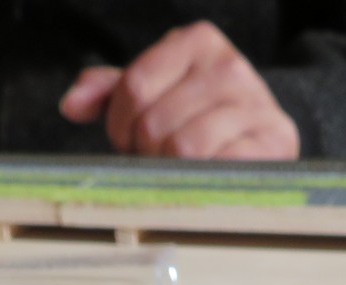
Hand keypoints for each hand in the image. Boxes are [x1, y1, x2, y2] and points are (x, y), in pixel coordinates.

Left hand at [59, 22, 299, 160]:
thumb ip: (112, 92)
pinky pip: (218, 167)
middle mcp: (229, 66)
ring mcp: (256, 103)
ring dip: (171, 170)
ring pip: (184, 147)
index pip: (134, 88)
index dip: (119, 125)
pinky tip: (205, 180)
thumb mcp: (155, 93)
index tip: (128, 141)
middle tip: (155, 160)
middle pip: (155, 122)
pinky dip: (202, 181)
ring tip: (178, 170)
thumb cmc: (199, 115)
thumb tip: (71, 105)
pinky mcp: (274, 142)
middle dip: (145, 152)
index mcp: (197, 41)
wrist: (265, 138)